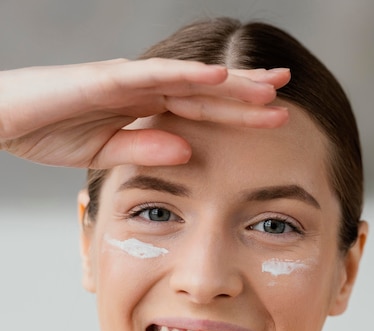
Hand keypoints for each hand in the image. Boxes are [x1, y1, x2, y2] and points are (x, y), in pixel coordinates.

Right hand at [0, 59, 289, 168]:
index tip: (272, 117)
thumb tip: (187, 153)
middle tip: (287, 94)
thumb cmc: (48, 131)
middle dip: (246, 93)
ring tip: (270, 87)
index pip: (200, 108)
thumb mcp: (104, 152)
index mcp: (143, 108)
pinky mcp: (107, 80)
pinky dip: (187, 77)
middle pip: (205, 91)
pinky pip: (154, 77)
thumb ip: (144, 149)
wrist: (2, 118)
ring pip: (190, 80)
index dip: (237, 111)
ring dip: (231, 84)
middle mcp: (143, 89)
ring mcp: (127, 81)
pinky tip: (220, 78)